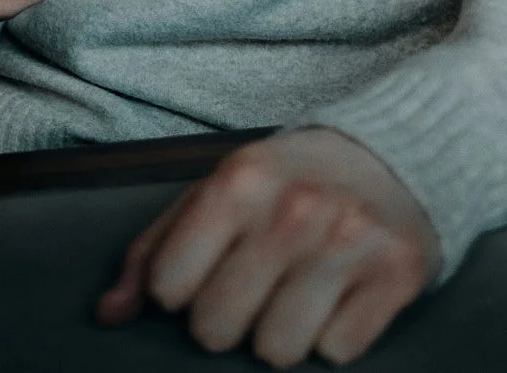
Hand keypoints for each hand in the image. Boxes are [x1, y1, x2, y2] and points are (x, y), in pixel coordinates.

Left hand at [96, 127, 440, 366]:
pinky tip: (340, 294)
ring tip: (296, 291)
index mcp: (239, 180)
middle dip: (229, 318)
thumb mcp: (216, 191)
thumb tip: (109, 313)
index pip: (170, 287)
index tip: (207, 270)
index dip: (181, 290)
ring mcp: (349, 241)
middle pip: (217, 329)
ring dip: (282, 334)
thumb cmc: (287, 180)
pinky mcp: (396, 273)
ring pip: (277, 351)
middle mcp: (294, 209)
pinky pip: (338, 353)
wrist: (390, 154)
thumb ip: (154, 250)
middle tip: (255, 284)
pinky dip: (335, 334)